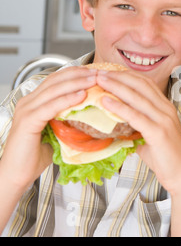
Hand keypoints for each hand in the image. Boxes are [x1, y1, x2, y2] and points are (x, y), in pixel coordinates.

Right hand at [0, 66, 97, 189]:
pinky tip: (81, 95)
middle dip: (80, 74)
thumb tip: (93, 115)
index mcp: (35, 101)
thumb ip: (69, 120)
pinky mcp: (28, 121)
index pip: (57, 79)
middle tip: (99, 72)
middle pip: (57, 80)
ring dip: (77, 83)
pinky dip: (67, 99)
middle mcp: (29, 101)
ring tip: (94, 79)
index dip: (77, 73)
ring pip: (55, 90)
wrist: (17, 174)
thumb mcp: (58, 132)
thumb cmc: (36, 156)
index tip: (96, 71)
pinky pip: (50, 106)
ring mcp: (27, 110)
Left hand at [97, 70, 180, 235]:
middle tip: (98, 71)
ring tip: (99, 80)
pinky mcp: (159, 133)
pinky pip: (136, 116)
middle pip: (140, 85)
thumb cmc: (166, 158)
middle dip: (118, 76)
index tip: (108, 71)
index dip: (126, 74)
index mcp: (165, 107)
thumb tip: (112, 123)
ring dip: (116, 86)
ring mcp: (164, 120)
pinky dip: (119, 107)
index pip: (145, 83)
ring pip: (137, 97)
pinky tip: (106, 102)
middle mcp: (166, 110)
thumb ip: (135, 126)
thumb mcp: (150, 136)